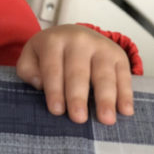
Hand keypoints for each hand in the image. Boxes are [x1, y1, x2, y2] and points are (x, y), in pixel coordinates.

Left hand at [16, 24, 133, 124]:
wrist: (74, 35)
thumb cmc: (50, 53)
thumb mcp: (32, 56)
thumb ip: (28, 70)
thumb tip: (39, 84)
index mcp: (53, 41)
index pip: (52, 68)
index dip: (54, 90)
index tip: (56, 111)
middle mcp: (78, 40)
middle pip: (78, 72)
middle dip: (78, 96)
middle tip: (78, 118)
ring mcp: (101, 46)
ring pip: (103, 74)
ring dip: (105, 98)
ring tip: (105, 119)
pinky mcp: (119, 55)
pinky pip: (124, 76)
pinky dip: (125, 94)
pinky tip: (124, 110)